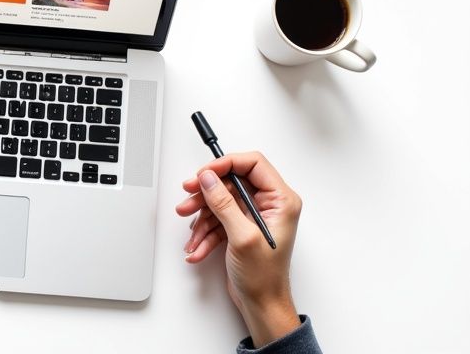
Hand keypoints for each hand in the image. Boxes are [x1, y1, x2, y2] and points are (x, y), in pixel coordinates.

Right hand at [175, 151, 302, 346]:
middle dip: (206, 194)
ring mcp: (253, 216)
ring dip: (202, 217)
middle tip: (188, 198)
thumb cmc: (265, 277)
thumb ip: (224, 203)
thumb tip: (208, 178)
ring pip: (220, 201)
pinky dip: (205, 233)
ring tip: (191, 233)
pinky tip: (198, 248)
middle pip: (231, 182)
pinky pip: (217, 219)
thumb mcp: (242, 237)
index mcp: (281, 201)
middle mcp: (269, 204)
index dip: (226, 164)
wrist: (261, 304)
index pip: (253, 164)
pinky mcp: (240, 227)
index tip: (204, 173)